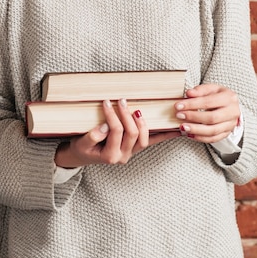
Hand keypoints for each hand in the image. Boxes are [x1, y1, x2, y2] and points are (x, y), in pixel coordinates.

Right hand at [55, 99, 179, 168]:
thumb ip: (92, 136)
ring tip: (136, 109)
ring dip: (142, 122)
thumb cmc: (81, 148)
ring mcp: (131, 153)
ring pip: (144, 138)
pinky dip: (164, 135)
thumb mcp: (81, 143)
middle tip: (120, 100)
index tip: (106, 102)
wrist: (81, 157)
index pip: (116, 131)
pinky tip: (174, 129)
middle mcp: (123, 156)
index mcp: (110, 155)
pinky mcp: (135, 148)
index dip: (112, 115)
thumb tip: (105, 126)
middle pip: (132, 133)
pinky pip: (152, 142)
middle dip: (126, 115)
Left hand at [174, 84, 240, 143]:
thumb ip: (200, 90)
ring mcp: (231, 124)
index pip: (208, 102)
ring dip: (196, 130)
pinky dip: (200, 138)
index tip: (178, 106)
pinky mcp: (227, 133)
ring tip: (183, 127)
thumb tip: (189, 93)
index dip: (192, 104)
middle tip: (179, 115)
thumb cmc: (218, 95)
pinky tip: (190, 134)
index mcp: (229, 98)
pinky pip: (213, 139)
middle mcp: (233, 112)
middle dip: (193, 117)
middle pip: (212, 118)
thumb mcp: (211, 88)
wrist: (230, 105)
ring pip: (213, 131)